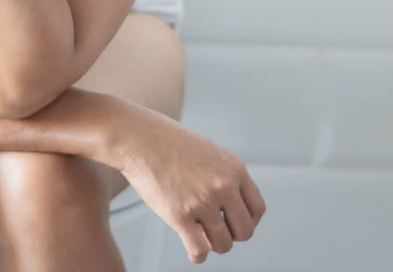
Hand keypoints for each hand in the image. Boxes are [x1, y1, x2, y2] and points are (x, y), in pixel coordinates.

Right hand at [113, 108, 266, 263]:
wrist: (135, 136)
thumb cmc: (165, 142)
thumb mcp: (207, 152)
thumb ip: (223, 176)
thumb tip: (227, 211)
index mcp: (234, 169)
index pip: (257, 209)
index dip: (246, 222)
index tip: (232, 224)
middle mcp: (223, 186)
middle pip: (244, 231)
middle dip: (231, 236)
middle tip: (215, 232)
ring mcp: (202, 202)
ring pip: (223, 244)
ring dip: (213, 246)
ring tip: (200, 237)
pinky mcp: (179, 215)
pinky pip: (199, 250)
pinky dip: (198, 256)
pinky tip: (193, 252)